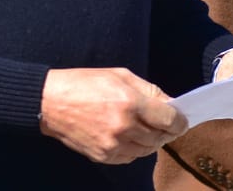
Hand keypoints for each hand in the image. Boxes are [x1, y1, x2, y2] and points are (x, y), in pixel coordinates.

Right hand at [39, 67, 186, 163]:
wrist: (51, 103)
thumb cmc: (84, 83)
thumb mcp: (120, 75)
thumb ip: (148, 90)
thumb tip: (170, 104)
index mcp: (130, 103)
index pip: (169, 120)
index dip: (180, 120)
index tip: (181, 119)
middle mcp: (124, 127)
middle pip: (160, 137)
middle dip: (166, 130)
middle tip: (165, 123)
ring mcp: (113, 145)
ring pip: (147, 150)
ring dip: (151, 140)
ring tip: (146, 129)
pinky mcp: (104, 156)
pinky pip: (130, 157)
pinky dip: (135, 148)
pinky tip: (129, 136)